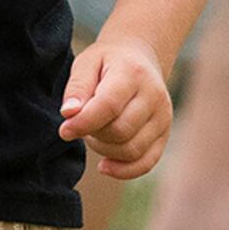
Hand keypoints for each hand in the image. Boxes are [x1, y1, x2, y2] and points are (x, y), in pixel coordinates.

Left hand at [58, 35, 171, 179]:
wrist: (139, 58)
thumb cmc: (107, 63)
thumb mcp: (86, 63)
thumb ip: (76, 87)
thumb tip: (69, 114)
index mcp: (133, 73)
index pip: (109, 106)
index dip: (83, 123)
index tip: (64, 130)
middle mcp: (154, 96)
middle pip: (120, 132)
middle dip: (93, 134)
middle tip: (83, 123)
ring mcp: (163, 117)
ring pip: (131, 150)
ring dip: (104, 150)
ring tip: (96, 132)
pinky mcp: (164, 134)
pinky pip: (146, 163)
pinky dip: (123, 170)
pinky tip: (105, 165)